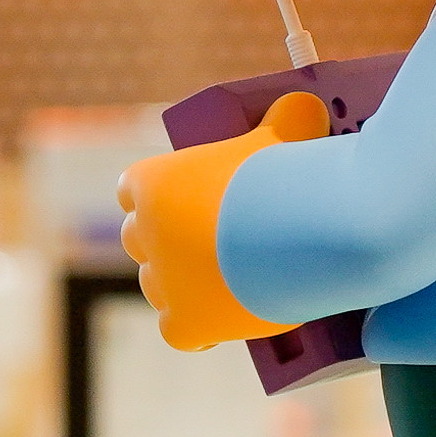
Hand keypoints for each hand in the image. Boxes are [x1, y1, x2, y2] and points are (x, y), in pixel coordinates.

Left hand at [116, 92, 326, 350]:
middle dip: (164, 240)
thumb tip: (303, 106)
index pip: (132, 190)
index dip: (156, 197)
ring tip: (216, 283)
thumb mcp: (284, 135)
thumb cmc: (287, 176)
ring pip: (154, 285)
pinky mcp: (185, 323)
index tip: (184, 201)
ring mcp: (163, 281)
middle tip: (203, 242)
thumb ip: (284, 121)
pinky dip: (196, 328)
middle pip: (136, 238)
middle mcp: (146, 232)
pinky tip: (217, 325)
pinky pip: (176, 330)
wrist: (304, 232)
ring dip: (178, 284)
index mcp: (155, 183)